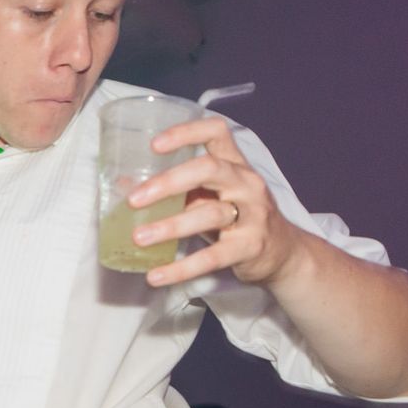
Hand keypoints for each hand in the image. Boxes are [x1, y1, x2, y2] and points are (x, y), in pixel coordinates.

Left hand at [124, 117, 300, 287]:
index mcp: (234, 164)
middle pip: (209, 169)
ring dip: (170, 226)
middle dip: (168, 182)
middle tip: (134, 199)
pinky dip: (182, 268)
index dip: (186, 133)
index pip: (216, 132)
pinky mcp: (251, 246)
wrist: (282, 253)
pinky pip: (213, 257)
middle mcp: (246, 183)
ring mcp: (252, 214)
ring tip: (139, 238)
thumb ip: (176, 189)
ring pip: (210, 213)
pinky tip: (157, 275)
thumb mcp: (210, 195)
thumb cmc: (237, 217)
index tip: (154, 144)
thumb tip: (124, 186)